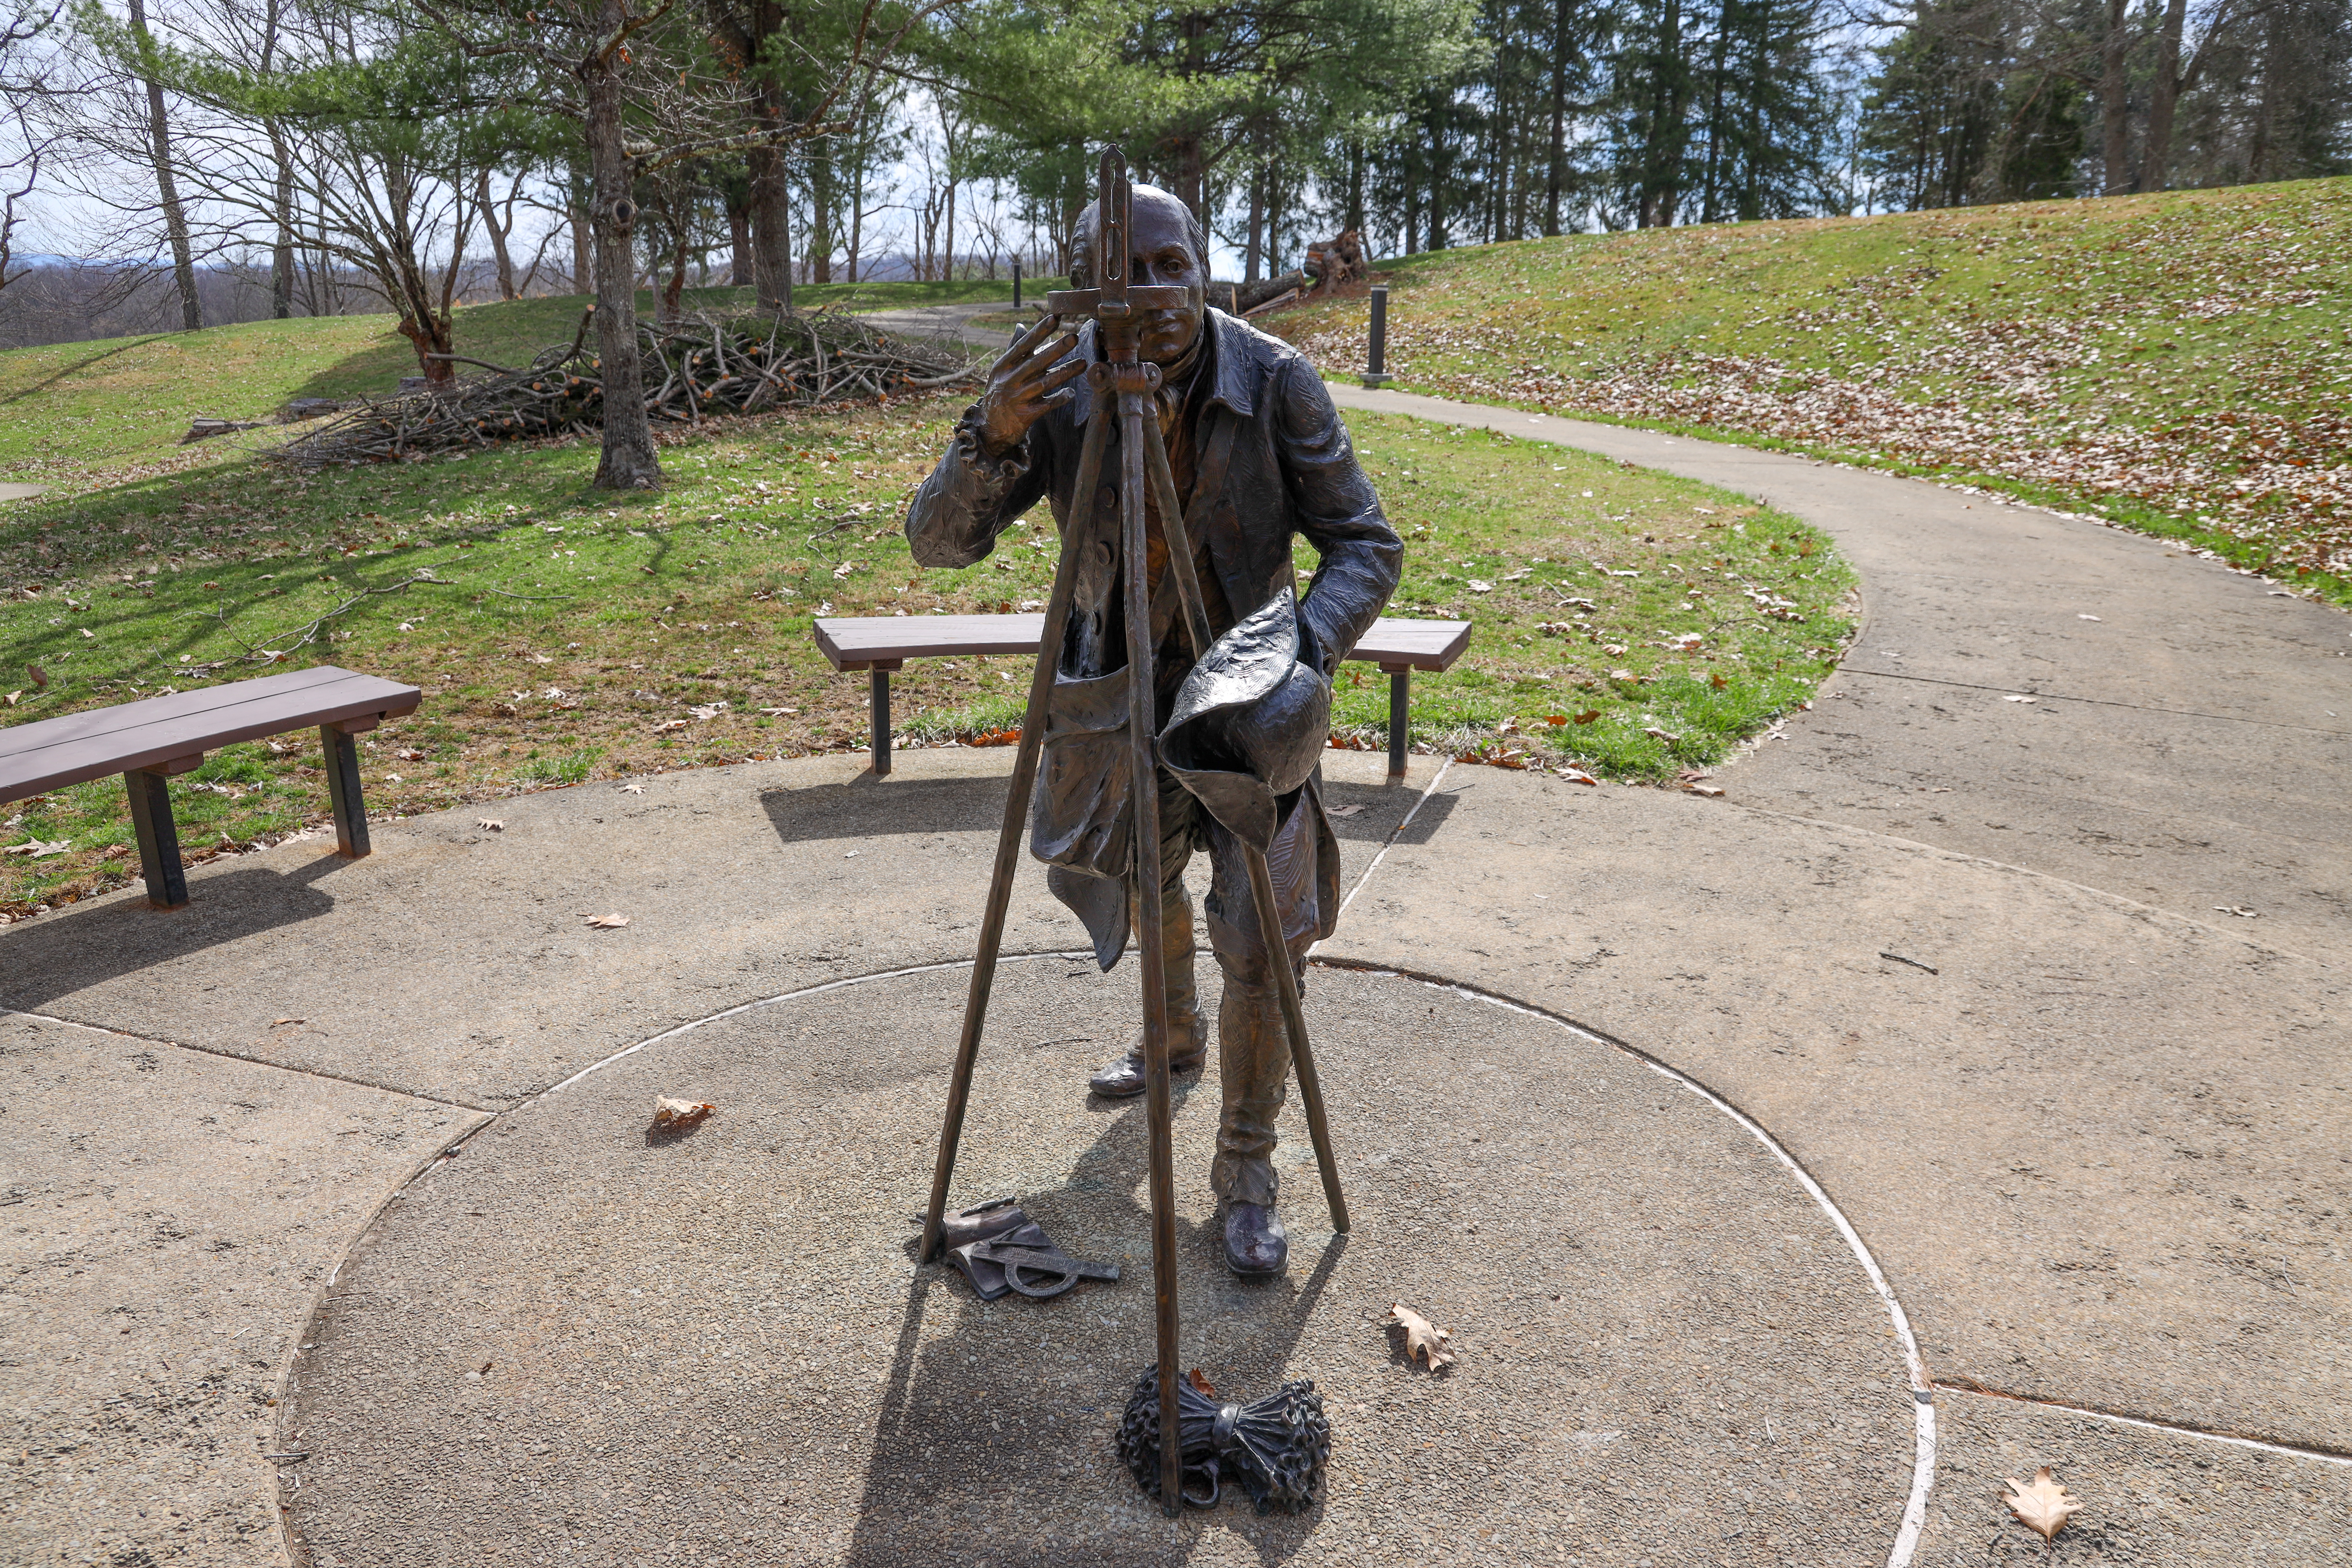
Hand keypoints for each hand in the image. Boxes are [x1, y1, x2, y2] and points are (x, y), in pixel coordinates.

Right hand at [978, 314, 1081, 456]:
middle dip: (1056, 350)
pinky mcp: (1025, 416)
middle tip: (1073, 338)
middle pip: (1035, 363)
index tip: (1054, 318)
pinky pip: (1045, 406)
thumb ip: (1013, 350)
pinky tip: (1071, 393)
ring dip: (1064, 373)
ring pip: (1044, 383)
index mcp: (1002, 366)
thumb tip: (1020, 326)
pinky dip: (1058, 399)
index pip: (1023, 345)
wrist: (988, 428)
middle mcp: (1009, 381)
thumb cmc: (999, 393)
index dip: (1038, 332)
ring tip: (1083, 363)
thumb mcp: (1000, 371)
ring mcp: (1017, 399)